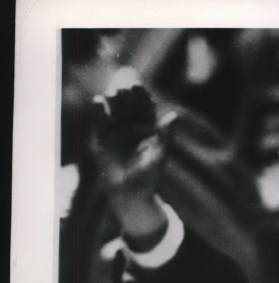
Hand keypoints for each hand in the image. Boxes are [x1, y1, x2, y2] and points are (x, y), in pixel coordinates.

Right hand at [90, 86, 176, 248]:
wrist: (130, 195)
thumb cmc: (148, 178)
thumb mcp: (159, 156)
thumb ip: (165, 135)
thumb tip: (175, 115)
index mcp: (149, 128)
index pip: (144, 106)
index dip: (141, 96)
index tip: (138, 87)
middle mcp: (133, 126)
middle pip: (128, 104)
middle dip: (125, 95)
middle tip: (123, 90)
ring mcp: (117, 130)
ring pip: (114, 109)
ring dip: (112, 100)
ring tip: (112, 95)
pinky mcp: (103, 138)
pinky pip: (100, 120)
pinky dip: (99, 110)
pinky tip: (99, 102)